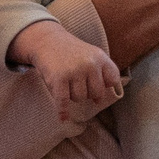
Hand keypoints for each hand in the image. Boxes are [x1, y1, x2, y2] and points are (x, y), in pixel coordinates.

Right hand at [7, 20, 123, 122]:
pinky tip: (63, 118)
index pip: (112, 80)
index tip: (97, 87)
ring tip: (66, 83)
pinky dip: (63, 111)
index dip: (105, 86)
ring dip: (72, 95)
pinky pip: (63, 101)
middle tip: (77, 83)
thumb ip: (103, 70)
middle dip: (87, 92)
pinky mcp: (58, 79)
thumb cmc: (71, 51)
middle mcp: (89, 64)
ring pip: (79, 98)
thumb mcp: (91, 54)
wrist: (46, 40)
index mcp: (100, 57)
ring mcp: (74, 71)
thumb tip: (111, 94)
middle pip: (96, 93)